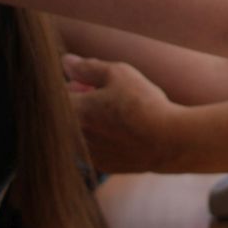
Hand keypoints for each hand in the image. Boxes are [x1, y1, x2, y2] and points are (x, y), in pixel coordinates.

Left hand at [64, 53, 175, 173]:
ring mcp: (88, 154)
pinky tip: (125, 130)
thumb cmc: (143, 104)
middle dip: (82, 101)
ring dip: (92, 120)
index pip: (58, 95)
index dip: (73, 84)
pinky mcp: (104, 165)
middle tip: (105, 94)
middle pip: (69, 114)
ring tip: (117, 112)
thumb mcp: (118, 74)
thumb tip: (66, 62)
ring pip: (82, 131)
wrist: (168, 141)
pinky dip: (104, 137)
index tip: (88, 81)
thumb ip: (87, 67)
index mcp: (74, 111)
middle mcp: (75, 136)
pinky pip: (95, 147)